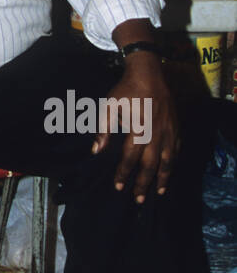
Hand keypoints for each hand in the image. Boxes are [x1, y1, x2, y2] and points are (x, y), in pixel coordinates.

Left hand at [92, 51, 178, 201]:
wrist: (149, 73)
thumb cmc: (126, 89)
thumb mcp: (110, 106)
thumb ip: (103, 129)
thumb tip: (96, 151)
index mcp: (139, 129)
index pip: (130, 159)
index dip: (123, 174)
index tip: (118, 187)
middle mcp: (156, 134)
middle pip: (150, 165)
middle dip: (144, 183)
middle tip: (138, 199)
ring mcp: (169, 131)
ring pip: (167, 160)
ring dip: (163, 178)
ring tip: (159, 192)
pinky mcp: (176, 127)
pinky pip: (177, 149)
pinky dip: (173, 163)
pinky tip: (169, 171)